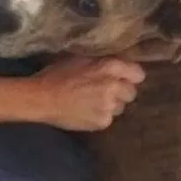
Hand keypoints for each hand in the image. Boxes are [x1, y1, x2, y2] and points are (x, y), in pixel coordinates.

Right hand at [30, 56, 145, 130]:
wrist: (42, 98)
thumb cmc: (57, 74)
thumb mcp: (80, 58)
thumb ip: (102, 60)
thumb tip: (116, 62)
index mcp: (109, 66)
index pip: (138, 74)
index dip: (130, 75)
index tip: (122, 77)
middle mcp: (114, 86)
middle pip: (131, 92)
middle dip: (121, 91)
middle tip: (106, 90)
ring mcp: (109, 106)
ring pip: (121, 107)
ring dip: (112, 104)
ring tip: (93, 102)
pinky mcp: (102, 122)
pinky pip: (109, 118)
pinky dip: (101, 115)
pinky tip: (86, 111)